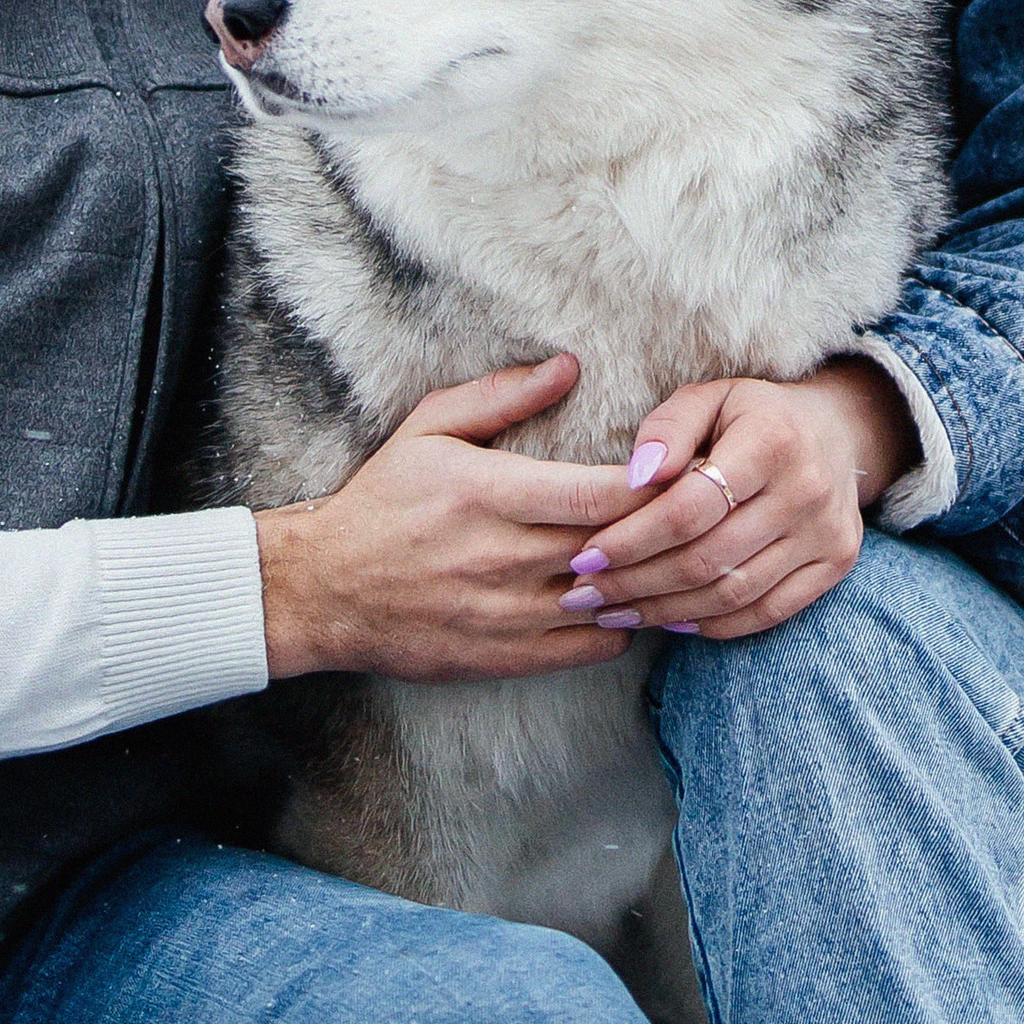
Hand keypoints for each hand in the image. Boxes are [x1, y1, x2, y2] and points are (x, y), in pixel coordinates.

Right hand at [257, 356, 644, 683]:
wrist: (326, 589)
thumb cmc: (383, 500)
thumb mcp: (429, 428)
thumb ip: (502, 396)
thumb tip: (568, 367)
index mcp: (486, 493)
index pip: (595, 494)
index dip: (650, 485)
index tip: (678, 470)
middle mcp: (501, 558)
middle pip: (614, 546)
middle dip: (662, 528)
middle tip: (697, 507)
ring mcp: (506, 614)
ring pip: (612, 602)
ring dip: (647, 578)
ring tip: (669, 552)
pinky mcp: (505, 657)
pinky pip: (592, 647)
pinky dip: (622, 623)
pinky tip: (625, 598)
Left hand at [574, 360, 914, 643]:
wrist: (837, 431)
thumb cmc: (753, 414)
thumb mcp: (708, 398)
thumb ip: (667, 428)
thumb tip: (636, 477)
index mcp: (771, 440)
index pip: (689, 508)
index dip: (632, 539)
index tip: (585, 556)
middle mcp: (806, 490)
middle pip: (707, 558)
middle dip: (636, 582)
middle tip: (585, 595)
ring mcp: (826, 533)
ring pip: (733, 594)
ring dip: (665, 610)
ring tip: (616, 611)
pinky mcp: (837, 564)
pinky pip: (767, 612)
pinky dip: (714, 624)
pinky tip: (670, 620)